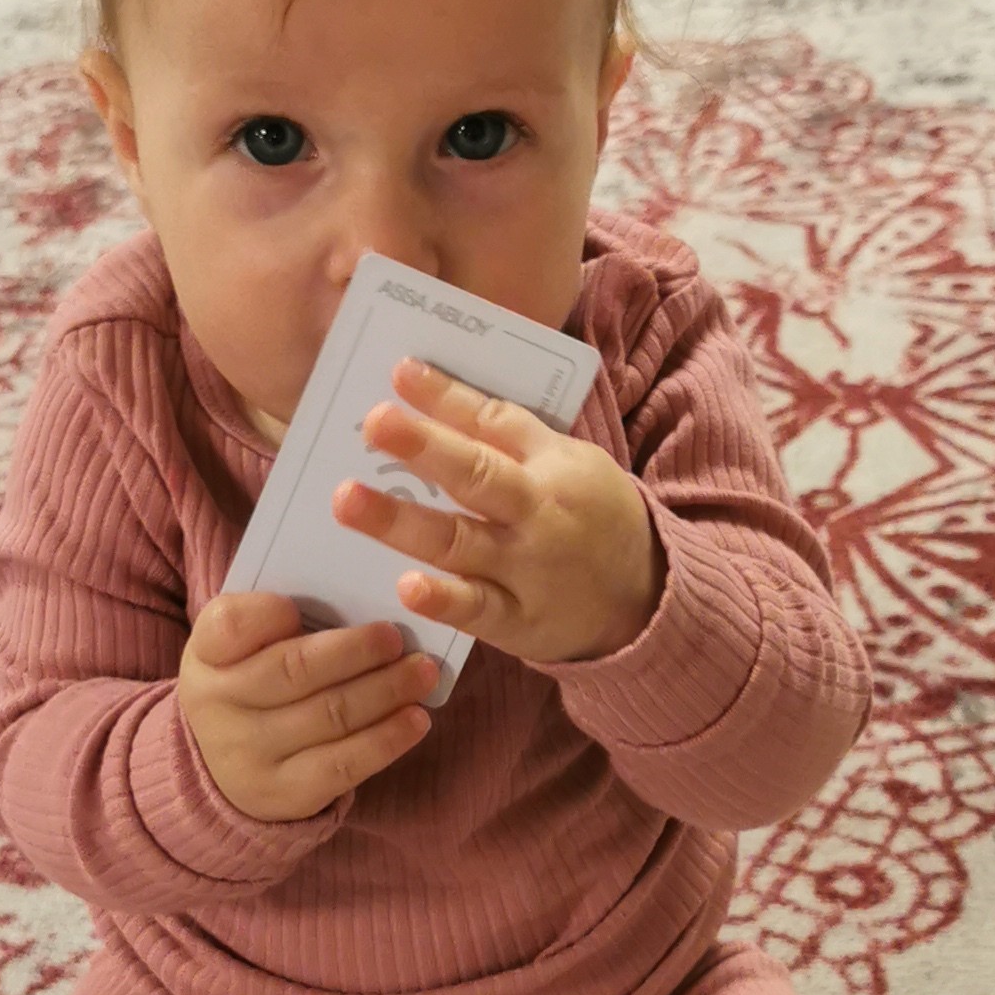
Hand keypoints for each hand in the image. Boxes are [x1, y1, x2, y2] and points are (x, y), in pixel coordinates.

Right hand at [179, 588, 440, 823]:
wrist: (224, 769)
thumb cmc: (250, 686)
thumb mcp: (242, 649)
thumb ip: (280, 624)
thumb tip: (361, 608)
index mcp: (207, 655)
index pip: (230, 624)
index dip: (270, 612)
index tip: (302, 607)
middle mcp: (218, 706)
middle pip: (295, 670)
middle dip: (356, 651)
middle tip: (397, 637)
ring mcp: (249, 755)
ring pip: (330, 715)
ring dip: (387, 690)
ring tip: (423, 673)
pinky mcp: (285, 793)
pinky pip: (344, 764)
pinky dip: (387, 739)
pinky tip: (416, 720)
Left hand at [332, 359, 663, 667]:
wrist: (647, 598)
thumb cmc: (590, 515)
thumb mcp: (565, 461)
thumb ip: (504, 429)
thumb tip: (428, 386)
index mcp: (547, 467)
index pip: (493, 423)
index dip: (446, 398)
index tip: (398, 371)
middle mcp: (536, 515)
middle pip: (476, 475)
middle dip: (425, 447)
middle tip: (374, 423)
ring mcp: (525, 571)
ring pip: (459, 543)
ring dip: (402, 522)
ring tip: (348, 500)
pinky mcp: (516, 623)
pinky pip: (476, 610)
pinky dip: (443, 601)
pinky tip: (405, 587)